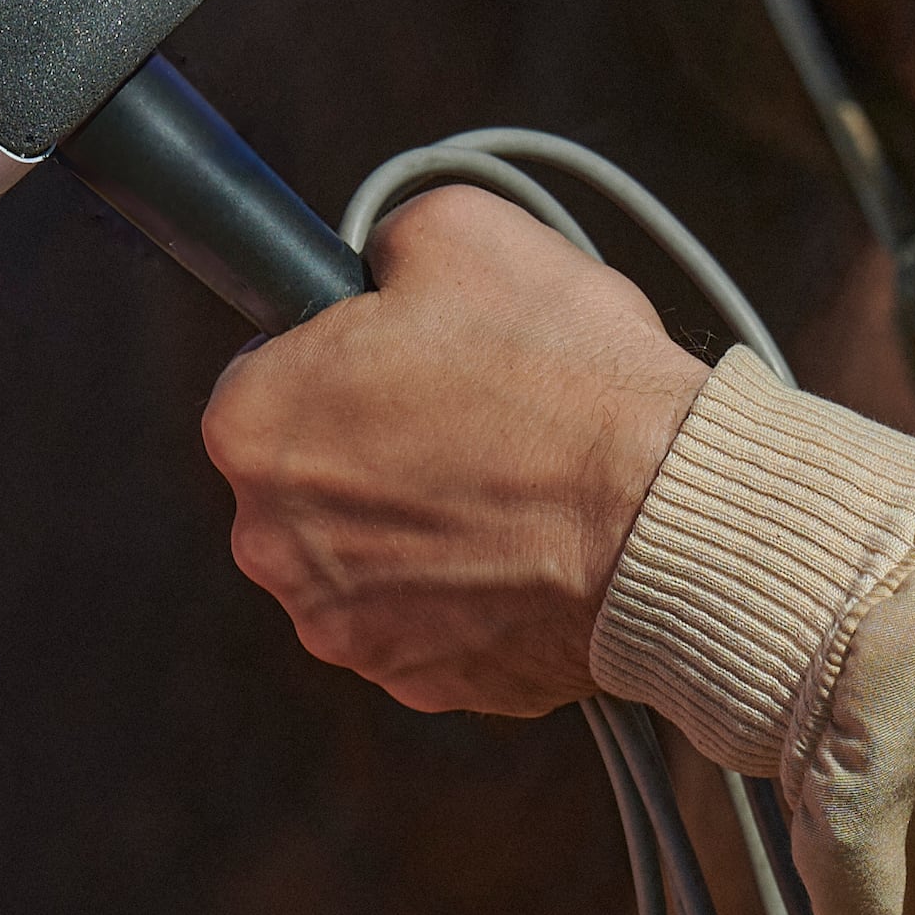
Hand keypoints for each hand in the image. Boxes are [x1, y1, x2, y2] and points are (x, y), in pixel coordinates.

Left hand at [204, 185, 717, 713]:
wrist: (662, 514)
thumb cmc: (561, 369)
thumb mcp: (458, 230)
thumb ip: (380, 249)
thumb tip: (376, 272)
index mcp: (252, 425)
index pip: (266, 370)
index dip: (341, 350)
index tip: (405, 352)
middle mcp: (269, 542)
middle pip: (309, 472)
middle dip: (372, 441)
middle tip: (471, 408)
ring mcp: (342, 626)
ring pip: (366, 551)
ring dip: (418, 519)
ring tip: (513, 479)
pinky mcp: (416, 684)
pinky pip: (426, 618)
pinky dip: (467, 588)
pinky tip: (529, 545)